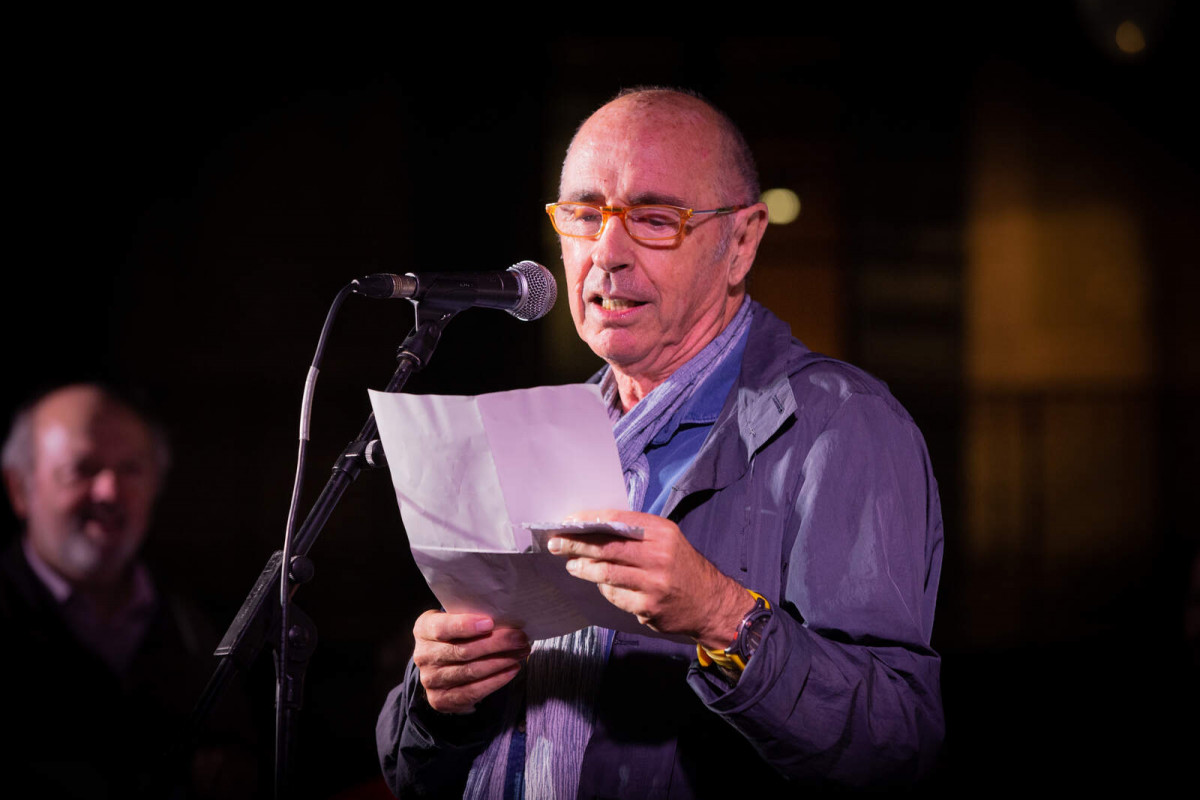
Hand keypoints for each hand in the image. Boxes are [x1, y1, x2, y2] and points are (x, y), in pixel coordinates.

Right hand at [412, 610, 529, 713]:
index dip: (466, 626)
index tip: (490, 623)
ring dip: (500, 662)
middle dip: (496, 644)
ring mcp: (430, 680)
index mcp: (424, 629)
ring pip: (470, 671)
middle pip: (462, 651)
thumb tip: (506, 617)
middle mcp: (423, 655)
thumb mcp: (456, 619)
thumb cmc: (456, 635)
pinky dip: (496, 680)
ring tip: (521, 653)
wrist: (441, 665)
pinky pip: (472, 691)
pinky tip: (512, 670)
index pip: (442, 628)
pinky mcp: (441, 700)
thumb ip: (472, 616)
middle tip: (520, 638)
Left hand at [548, 510, 754, 648]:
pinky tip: (600, 584)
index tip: (568, 521)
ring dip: (583, 568)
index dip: (588, 519)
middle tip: (556, 543)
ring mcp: (653, 583)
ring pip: (605, 573)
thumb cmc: (682, 567)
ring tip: (572, 565)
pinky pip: (615, 596)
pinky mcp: (648, 607)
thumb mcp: (667, 540)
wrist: (710, 603)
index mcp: (662, 532)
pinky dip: (604, 588)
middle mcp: (658, 555)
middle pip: (606, 547)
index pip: (617, 519)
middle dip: (576, 544)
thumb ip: (636, 534)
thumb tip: (593, 529)